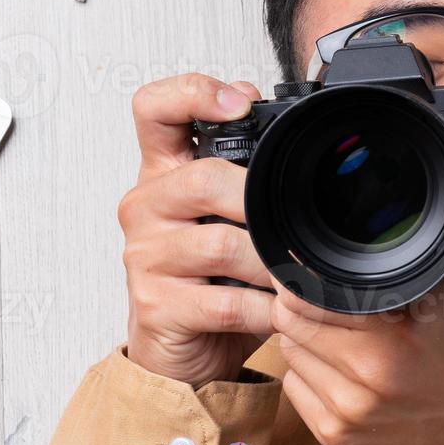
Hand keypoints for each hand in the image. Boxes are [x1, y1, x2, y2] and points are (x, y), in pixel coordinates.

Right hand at [119, 73, 275, 386]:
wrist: (186, 352)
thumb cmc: (214, 278)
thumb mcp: (230, 215)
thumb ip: (248, 171)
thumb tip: (284, 126)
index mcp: (164, 173)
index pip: (155, 108)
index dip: (192, 92)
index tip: (238, 102)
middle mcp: (146, 207)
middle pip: (203, 178)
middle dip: (261, 203)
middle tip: (294, 226)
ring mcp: (146, 257)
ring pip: (222, 244)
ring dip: (273, 264)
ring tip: (298, 275)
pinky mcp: (157, 307)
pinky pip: (226, 303)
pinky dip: (267, 310)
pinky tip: (283, 312)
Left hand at [272, 116, 443, 444]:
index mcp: (392, 339)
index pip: (305, 294)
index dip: (307, 274)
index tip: (326, 266)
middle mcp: (365, 383)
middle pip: (289, 321)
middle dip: (305, 302)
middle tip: (338, 293)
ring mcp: (348, 418)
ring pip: (289, 354)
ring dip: (305, 336)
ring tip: (345, 325)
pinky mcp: (336, 442)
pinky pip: (296, 390)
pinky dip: (311, 372)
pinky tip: (346, 362)